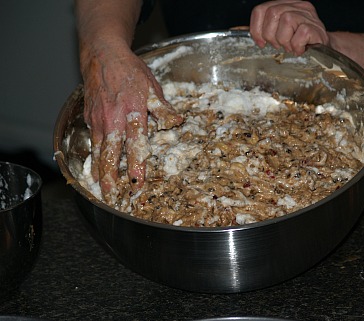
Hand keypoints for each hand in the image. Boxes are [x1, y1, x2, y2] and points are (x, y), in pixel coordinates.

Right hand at [81, 44, 182, 203]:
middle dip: (110, 177)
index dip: (136, 165)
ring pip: (98, 150)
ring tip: (100, 188)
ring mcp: (99, 120)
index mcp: (133, 112)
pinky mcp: (90, 118)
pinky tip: (95, 167)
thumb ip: (163, 109)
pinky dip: (93, 156)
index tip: (137, 182)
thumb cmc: (129, 71)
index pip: (135, 144)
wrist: (103, 55)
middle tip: (110, 195)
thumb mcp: (152, 87)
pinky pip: (92, 141)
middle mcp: (113, 119)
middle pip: (110, 154)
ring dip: (99, 171)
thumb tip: (177, 123)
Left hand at [250, 0, 328, 54]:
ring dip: (284, 40)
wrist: (326, 52)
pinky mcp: (316, 28)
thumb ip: (262, 31)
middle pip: (272, 13)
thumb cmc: (299, 45)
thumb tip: (238, 32)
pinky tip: (299, 50)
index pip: (261, 9)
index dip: (256, 28)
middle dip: (270, 35)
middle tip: (278, 46)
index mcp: (286, 6)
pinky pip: (299, 34)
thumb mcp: (279, 35)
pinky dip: (296, 46)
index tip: (261, 43)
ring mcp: (309, 16)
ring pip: (286, 20)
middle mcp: (298, 6)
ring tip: (290, 47)